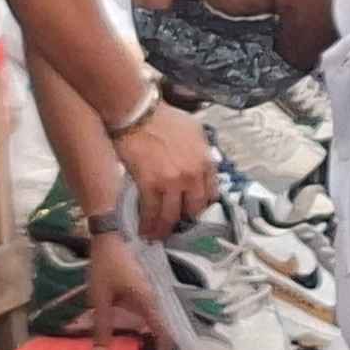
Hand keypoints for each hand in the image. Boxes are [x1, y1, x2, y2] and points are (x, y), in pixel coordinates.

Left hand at [83, 230, 162, 349]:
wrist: (110, 236)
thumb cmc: (106, 266)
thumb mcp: (100, 298)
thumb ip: (102, 326)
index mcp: (147, 300)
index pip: (163, 330)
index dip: (165, 348)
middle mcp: (154, 297)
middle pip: (164, 326)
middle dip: (161, 344)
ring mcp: (150, 292)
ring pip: (157, 318)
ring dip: (155, 334)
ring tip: (151, 349)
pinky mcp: (144, 289)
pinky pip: (150, 311)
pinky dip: (148, 324)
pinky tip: (140, 332)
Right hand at [113, 102, 214, 240]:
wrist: (138, 113)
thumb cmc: (164, 119)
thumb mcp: (194, 133)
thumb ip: (200, 153)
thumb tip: (199, 167)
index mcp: (206, 161)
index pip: (210, 194)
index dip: (200, 206)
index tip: (192, 212)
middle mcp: (193, 175)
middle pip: (193, 209)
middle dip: (184, 220)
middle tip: (175, 227)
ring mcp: (172, 182)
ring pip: (171, 215)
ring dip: (164, 229)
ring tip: (157, 236)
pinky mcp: (150, 185)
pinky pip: (151, 212)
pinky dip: (148, 224)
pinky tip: (144, 231)